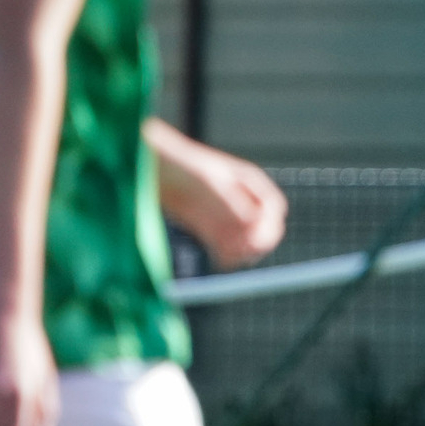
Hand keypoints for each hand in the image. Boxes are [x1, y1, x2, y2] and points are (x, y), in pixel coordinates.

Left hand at [158, 138, 286, 268]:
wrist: (151, 169)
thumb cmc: (181, 167)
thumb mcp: (210, 182)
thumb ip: (232, 202)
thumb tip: (252, 223)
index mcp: (249, 182)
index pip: (274, 208)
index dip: (270, 226)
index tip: (258, 241)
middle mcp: (242, 199)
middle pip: (264, 228)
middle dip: (258, 242)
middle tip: (243, 252)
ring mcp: (227, 215)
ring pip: (247, 242)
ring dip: (242, 252)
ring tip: (226, 254)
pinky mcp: (210, 229)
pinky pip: (227, 249)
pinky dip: (226, 257)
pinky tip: (219, 259)